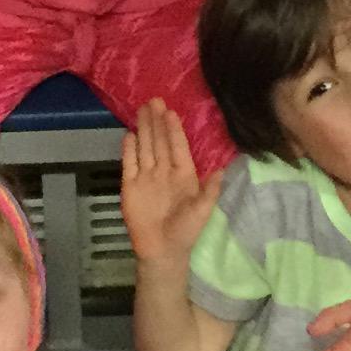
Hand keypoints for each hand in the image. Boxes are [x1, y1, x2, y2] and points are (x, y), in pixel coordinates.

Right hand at [117, 99, 222, 276]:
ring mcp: (146, 177)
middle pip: (159, 141)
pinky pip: (129, 163)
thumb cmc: (185, 231)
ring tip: (141, 109)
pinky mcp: (130, 185)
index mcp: (183, 175)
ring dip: (143, 129)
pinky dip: (129, 150)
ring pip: (145, 147)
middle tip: (154, 100)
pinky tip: (129, 135)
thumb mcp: (202, 212)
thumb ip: (210, 191)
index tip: (171, 112)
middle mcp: (164, 171)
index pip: (178, 147)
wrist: (161, 250)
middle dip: (157, 121)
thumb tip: (222, 170)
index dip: (174, 130)